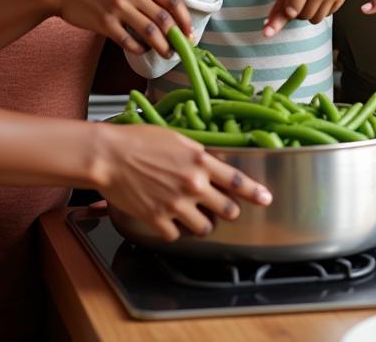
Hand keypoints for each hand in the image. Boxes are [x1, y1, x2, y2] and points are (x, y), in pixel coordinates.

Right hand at [39, 0, 192, 57]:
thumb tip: (169, 14)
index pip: (172, 0)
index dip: (185, 19)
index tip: (190, 33)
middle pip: (164, 19)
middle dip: (177, 38)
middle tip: (182, 49)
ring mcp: (118, 6)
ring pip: (150, 32)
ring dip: (162, 47)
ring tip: (167, 54)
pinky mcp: (105, 22)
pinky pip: (129, 41)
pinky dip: (139, 49)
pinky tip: (142, 51)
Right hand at [92, 123, 272, 240]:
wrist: (110, 156)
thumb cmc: (139, 140)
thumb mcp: (177, 139)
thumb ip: (197, 154)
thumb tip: (210, 163)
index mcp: (199, 161)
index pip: (237, 180)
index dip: (255, 192)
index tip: (266, 199)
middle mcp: (193, 184)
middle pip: (227, 209)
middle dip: (227, 210)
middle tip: (221, 207)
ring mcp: (176, 204)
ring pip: (205, 228)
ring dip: (203, 224)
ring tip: (193, 215)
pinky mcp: (158, 219)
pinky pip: (176, 235)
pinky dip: (175, 230)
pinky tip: (168, 219)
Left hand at [263, 0, 350, 36]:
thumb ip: (278, 10)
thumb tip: (267, 32)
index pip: (292, 10)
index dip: (290, 11)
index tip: (290, 7)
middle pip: (304, 16)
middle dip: (300, 11)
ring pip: (316, 19)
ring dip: (311, 13)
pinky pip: (327, 15)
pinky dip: (322, 10)